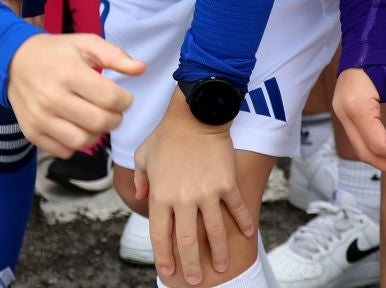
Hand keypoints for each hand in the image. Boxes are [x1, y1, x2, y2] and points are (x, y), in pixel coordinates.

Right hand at [6, 31, 142, 156]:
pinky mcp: (31, 132)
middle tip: (113, 111)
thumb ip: (115, 55)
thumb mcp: (86, 43)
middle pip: (99, 122)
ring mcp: (40, 117)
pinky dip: (75, 144)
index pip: (110, 98)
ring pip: (83, 141)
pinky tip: (75, 126)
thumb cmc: (56, 52)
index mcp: (69, 72)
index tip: (123, 97)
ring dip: (97, 134)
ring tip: (95, 119)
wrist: (14, 61)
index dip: (125, 100)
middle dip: (115, 119)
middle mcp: (52, 97)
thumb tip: (141, 69)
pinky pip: (64, 151)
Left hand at [134, 94, 253, 285]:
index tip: (168, 271)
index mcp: (160, 195)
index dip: (163, 255)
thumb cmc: (167, 133)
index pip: (159, 234)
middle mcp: (182, 199)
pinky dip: (242, 223)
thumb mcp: (144, 154)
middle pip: (185, 241)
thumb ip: (140, 178)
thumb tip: (140, 194)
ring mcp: (206, 193)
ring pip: (213, 232)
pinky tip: (246, 235)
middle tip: (196, 280)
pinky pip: (236, 209)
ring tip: (220, 267)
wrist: (196, 113)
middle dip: (190, 264)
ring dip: (217, 253)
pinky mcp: (226, 184)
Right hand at [332, 65, 385, 181]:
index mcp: (356, 104)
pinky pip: (358, 137)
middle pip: (365, 151)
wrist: (369, 34)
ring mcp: (339, 110)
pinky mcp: (343, 109)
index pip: (377, 143)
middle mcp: (342, 110)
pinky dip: (375, 148)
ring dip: (383, 160)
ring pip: (359, 147)